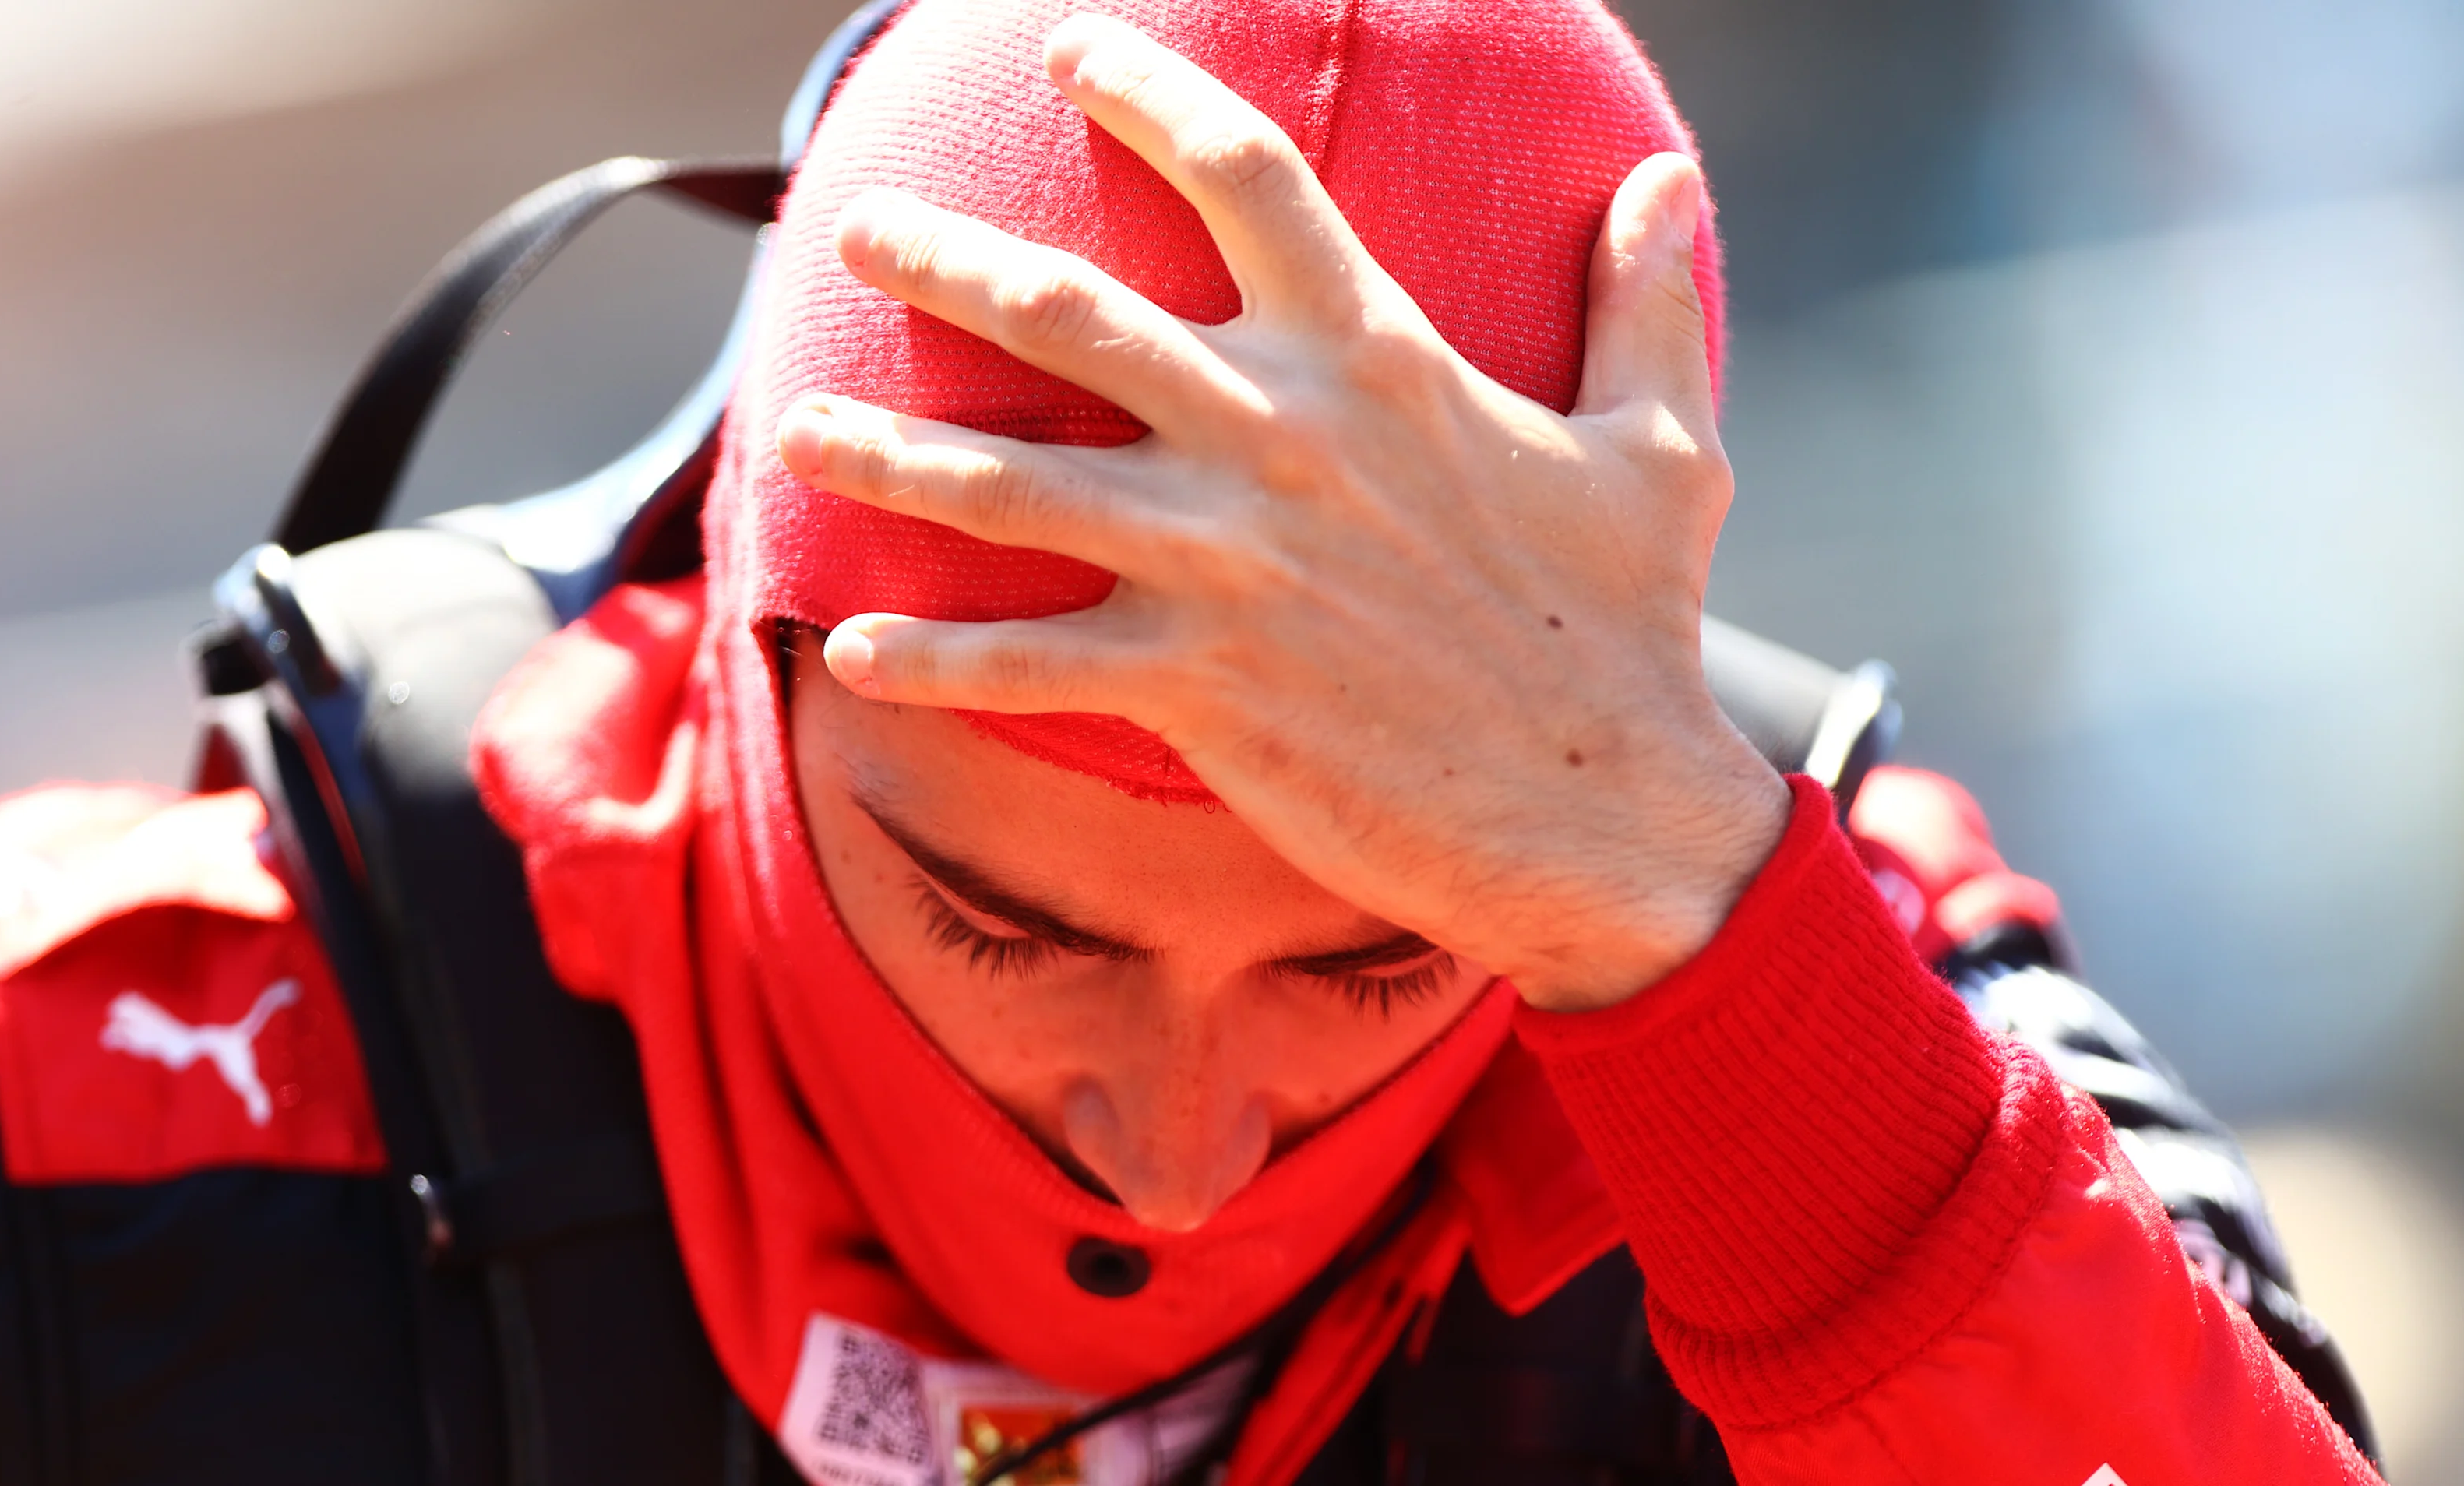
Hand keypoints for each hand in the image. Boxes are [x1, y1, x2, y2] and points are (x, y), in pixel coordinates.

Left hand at [777, 13, 1787, 1009]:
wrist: (1606, 812)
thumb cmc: (1631, 629)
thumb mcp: (1664, 446)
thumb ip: (1646, 303)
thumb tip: (1670, 180)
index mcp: (1381, 361)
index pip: (1245, 181)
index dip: (1148, 99)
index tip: (1069, 51)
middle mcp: (1282, 440)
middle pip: (1074, 313)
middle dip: (947, 264)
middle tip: (858, 228)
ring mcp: (1228, 564)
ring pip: (1012, 485)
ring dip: (889, 457)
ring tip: (794, 436)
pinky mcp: (1200, 687)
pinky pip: (1029, 664)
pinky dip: (935, 660)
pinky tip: (852, 649)